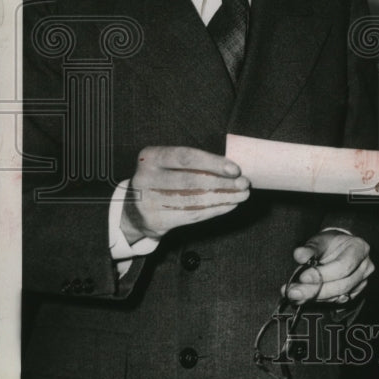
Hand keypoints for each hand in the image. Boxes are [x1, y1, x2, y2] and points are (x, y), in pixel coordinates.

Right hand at [121, 146, 249, 242]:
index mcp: (150, 157)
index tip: (235, 169)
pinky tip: (229, 205)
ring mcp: (148, 202)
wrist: (134, 209)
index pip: (186, 157)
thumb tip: (232, 167)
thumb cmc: (162, 178)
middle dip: (223, 182)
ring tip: (242, 195)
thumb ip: (193, 162)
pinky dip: (215, 210)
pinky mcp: (156, 221)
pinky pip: (192, 216)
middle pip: (192, 180)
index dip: (213, 163)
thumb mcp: (168, 163)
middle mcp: (145, 178)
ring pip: (195, 200)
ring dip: (223, 198)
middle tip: (244, 183)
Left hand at [284, 231, 373, 303]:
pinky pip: (336, 301)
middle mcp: (365, 267)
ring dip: (314, 297)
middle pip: (342, 285)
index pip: (343, 266)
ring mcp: (361, 283)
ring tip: (295, 295)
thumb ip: (310, 248)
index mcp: (359, 248)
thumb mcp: (319, 240)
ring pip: (338, 296)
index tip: (303, 277)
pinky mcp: (354, 294)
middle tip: (293, 292)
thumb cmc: (330, 243)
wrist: (339, 248)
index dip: (323, 274)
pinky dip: (318, 300)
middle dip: (315, 290)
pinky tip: (303, 297)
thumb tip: (299, 255)